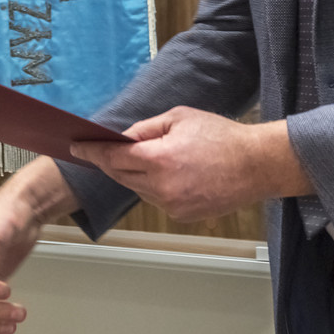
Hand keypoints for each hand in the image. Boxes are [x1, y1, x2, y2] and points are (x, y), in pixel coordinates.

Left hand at [68, 108, 312, 221]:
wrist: (257, 165)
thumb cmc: (221, 136)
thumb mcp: (179, 118)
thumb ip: (146, 129)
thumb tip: (125, 139)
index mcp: (159, 160)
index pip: (113, 158)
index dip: (92, 152)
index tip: (76, 148)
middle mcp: (162, 187)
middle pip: (121, 176)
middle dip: (111, 163)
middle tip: (104, 150)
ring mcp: (172, 206)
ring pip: (139, 190)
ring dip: (136, 175)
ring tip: (152, 158)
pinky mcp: (183, 216)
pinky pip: (158, 200)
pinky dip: (156, 187)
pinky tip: (171, 173)